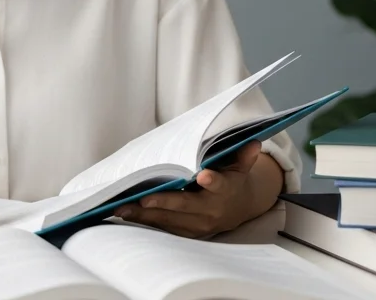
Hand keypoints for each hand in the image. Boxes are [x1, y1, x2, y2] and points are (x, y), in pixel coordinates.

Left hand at [113, 140, 265, 238]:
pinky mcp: (187, 232)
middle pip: (186, 206)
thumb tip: (254, 142)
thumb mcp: (239, 167)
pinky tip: (126, 215)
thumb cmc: (232, 181)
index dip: (212, 181)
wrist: (237, 209)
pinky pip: (165, 227)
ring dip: (145, 215)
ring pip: (170, 220)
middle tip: (142, 199)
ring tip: (122, 208)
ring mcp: (199, 224)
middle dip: (164, 203)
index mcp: (225, 190)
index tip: (204, 176)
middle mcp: (211, 210)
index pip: (220, 185)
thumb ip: (243, 156)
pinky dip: (146, 221)